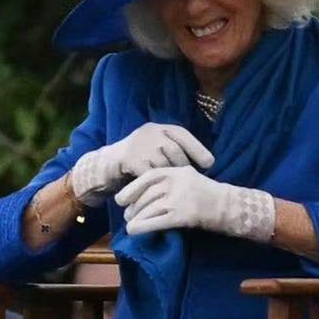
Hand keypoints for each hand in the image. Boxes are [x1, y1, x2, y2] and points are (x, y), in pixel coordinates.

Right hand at [70, 122, 213, 203]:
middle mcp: (150, 132)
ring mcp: (139, 145)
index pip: (183, 135)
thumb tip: (208, 162)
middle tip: (186, 180)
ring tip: (173, 186)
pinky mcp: (130, 159)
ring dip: (169, 177)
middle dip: (183, 167)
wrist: (108, 164)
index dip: (198, 149)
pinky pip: (150, 175)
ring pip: (163, 164)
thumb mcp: (158, 148)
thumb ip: (176, 149)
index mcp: (159, 128)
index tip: (210, 164)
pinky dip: (157, 184)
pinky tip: (160, 190)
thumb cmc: (140, 159)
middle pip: (175, 151)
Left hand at [117, 165, 274, 242]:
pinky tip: (133, 231)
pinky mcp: (182, 216)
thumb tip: (143, 195)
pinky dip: (141, 227)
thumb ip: (171, 183)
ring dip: (136, 218)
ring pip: (148, 209)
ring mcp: (180, 199)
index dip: (132, 188)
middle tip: (128, 215)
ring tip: (130, 224)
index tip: (121, 198)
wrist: (232, 207)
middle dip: (134, 207)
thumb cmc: (211, 196)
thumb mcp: (190, 180)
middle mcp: (177, 183)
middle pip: (147, 195)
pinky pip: (155, 222)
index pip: (149, 177)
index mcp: (179, 171)